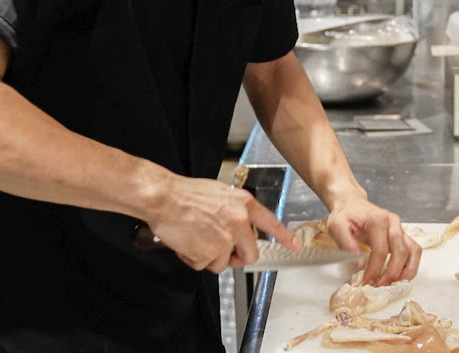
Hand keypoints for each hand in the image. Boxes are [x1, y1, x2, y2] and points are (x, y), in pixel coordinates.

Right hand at [146, 176, 296, 273]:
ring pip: (224, 263)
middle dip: (237, 257)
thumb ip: (235, 211)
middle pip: (250, 254)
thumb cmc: (186, 193)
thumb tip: (238, 228)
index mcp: (243, 204)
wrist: (164, 197)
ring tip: (196, 239)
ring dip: (210, 257)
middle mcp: (239, 221)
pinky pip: (205, 265)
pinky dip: (194, 259)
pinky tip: (186, 243)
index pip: (270, 223)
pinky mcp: (209, 252)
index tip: (294, 246)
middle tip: (222, 252)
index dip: (284, 237)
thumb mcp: (220, 194)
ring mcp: (225, 238)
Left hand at [325, 197, 420, 285]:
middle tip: (379, 286)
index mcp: (378, 219)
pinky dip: (411, 266)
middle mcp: (393, 222)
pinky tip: (400, 277)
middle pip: (400, 251)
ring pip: (413, 251)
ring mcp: (400, 228)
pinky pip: (414, 251)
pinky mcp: (402, 234)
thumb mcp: (337, 226)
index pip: (381, 249)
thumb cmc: (346, 215)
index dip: (375, 269)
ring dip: (406, 271)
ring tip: (393, 285)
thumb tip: (360, 264)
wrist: (352, 204)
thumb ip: (346, 243)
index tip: (366, 282)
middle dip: (391, 273)